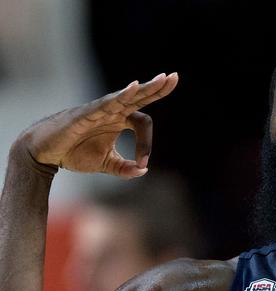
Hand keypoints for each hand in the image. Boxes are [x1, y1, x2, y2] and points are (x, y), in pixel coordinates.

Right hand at [18, 72, 177, 178]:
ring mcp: (99, 109)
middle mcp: (111, 111)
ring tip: (164, 79)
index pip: (142, 122)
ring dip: (145, 88)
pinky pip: (107, 102)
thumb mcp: (106, 164)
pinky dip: (120, 96)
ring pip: (126, 96)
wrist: (44, 153)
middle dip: (157, 88)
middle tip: (174, 77)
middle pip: (139, 97)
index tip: (143, 164)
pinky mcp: (86, 113)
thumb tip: (144, 171)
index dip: (147, 145)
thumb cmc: (73, 153)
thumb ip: (125, 168)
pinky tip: (134, 87)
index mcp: (118, 120)